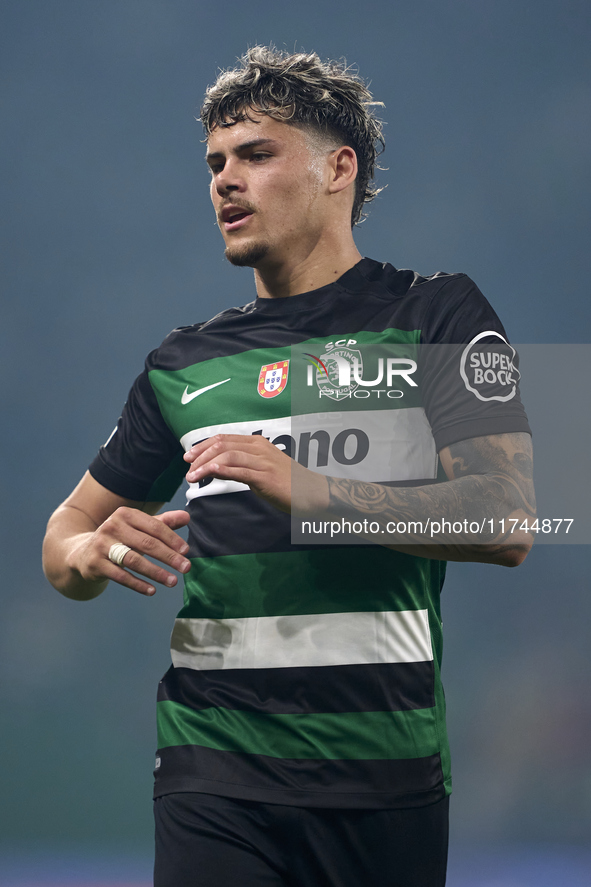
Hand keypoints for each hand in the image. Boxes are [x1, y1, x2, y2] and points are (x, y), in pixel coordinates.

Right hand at [69, 508, 190, 595]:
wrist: (81, 552)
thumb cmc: (118, 538)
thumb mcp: (138, 528)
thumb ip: (162, 523)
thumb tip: (187, 517)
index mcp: (126, 514)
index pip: (154, 526)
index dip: (172, 539)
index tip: (186, 552)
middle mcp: (112, 526)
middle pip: (146, 543)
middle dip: (169, 557)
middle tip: (186, 568)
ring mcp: (101, 545)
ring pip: (134, 560)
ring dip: (155, 572)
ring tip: (172, 581)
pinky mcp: (95, 563)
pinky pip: (120, 576)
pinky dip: (137, 584)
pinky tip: (152, 590)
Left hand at [183, 434, 328, 513]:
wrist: (312, 493)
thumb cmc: (288, 483)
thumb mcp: (262, 469)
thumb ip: (242, 465)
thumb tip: (219, 468)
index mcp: (258, 443)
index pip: (225, 438)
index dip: (204, 446)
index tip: (189, 456)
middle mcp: (259, 448)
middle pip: (223, 445)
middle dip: (200, 455)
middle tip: (188, 466)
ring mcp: (263, 462)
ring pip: (228, 456)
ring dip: (206, 465)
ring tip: (193, 476)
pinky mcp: (266, 477)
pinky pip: (240, 471)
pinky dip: (222, 471)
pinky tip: (210, 473)